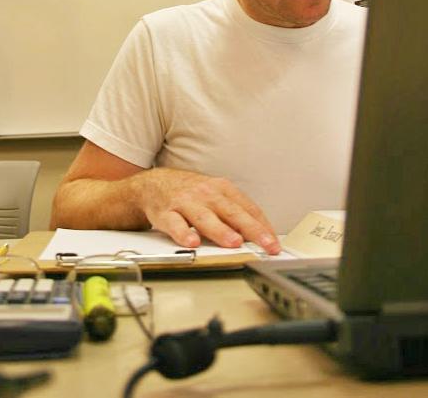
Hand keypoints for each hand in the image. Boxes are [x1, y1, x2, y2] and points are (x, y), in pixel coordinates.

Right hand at [138, 168, 279, 253]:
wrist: (153, 184)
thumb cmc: (190, 193)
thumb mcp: (214, 194)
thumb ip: (234, 212)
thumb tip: (259, 234)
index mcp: (221, 189)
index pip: (248, 207)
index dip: (263, 226)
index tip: (274, 243)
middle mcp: (206, 194)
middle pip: (231, 212)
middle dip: (251, 229)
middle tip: (265, 244)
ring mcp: (186, 203)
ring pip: (205, 217)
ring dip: (220, 230)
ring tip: (234, 243)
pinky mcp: (166, 213)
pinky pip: (175, 224)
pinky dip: (183, 233)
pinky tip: (192, 242)